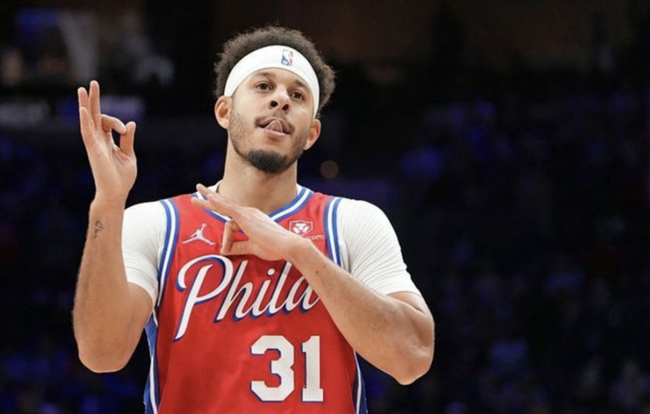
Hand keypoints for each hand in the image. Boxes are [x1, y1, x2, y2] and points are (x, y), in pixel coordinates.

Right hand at [78, 81, 136, 204]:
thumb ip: (128, 140)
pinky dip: (85, 121)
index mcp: (107, 142)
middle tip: (92, 83)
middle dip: (93, 100)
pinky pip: (87, 133)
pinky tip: (82, 109)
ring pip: (88, 120)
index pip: (108, 123)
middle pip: (94, 116)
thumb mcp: (129, 156)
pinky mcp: (93, 150)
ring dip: (86, 104)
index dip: (119, 124)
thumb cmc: (122, 178)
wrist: (116, 194)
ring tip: (83, 89)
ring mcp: (94, 144)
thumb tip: (131, 124)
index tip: (126, 131)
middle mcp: (98, 141)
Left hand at [190, 184, 307, 260]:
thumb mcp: (252, 248)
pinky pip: (229, 208)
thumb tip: (223, 250)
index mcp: (251, 218)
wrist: (288, 246)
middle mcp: (249, 212)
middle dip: (210, 197)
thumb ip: (238, 247)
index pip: (231, 215)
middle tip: (197, 188)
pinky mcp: (246, 218)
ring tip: (193, 200)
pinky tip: (209, 197)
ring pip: (224, 209)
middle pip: (225, 203)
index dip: (222, 218)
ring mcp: (248, 213)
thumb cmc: (275, 248)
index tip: (215, 222)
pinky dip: (218, 202)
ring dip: (208, 204)